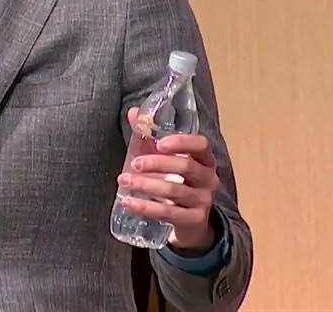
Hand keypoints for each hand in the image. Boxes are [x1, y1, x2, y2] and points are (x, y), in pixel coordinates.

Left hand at [117, 115, 220, 251]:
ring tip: (124, 181)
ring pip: (175, 191)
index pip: (201, 145)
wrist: (190, 221)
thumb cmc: (176, 182)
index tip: (159, 142)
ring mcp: (203, 201)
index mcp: (204, 159)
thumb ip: (149, 135)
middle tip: (134, 164)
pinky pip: (169, 213)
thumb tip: (133, 112)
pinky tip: (127, 202)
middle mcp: (209, 178)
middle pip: (186, 167)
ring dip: (146, 185)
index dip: (182, 142)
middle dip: (157, 163)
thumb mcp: (164, 158)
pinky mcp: (194, 220)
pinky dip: (146, 207)